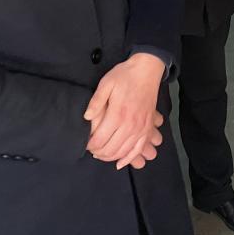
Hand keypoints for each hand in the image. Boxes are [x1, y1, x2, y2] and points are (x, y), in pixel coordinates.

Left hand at [84, 53, 165, 168]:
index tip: (86, 144)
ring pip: (124, 151)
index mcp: (117, 114)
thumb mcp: (106, 83)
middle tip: (92, 150)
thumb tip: (86, 118)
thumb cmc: (124, 76)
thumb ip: (95, 102)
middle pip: (111, 149)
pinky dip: (129, 158)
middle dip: (99, 153)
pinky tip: (121, 163)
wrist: (147, 70)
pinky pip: (138, 148)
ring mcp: (141, 128)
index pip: (100, 139)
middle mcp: (130, 124)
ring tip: (102, 154)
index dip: (90, 145)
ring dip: (111, 157)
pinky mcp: (147, 128)